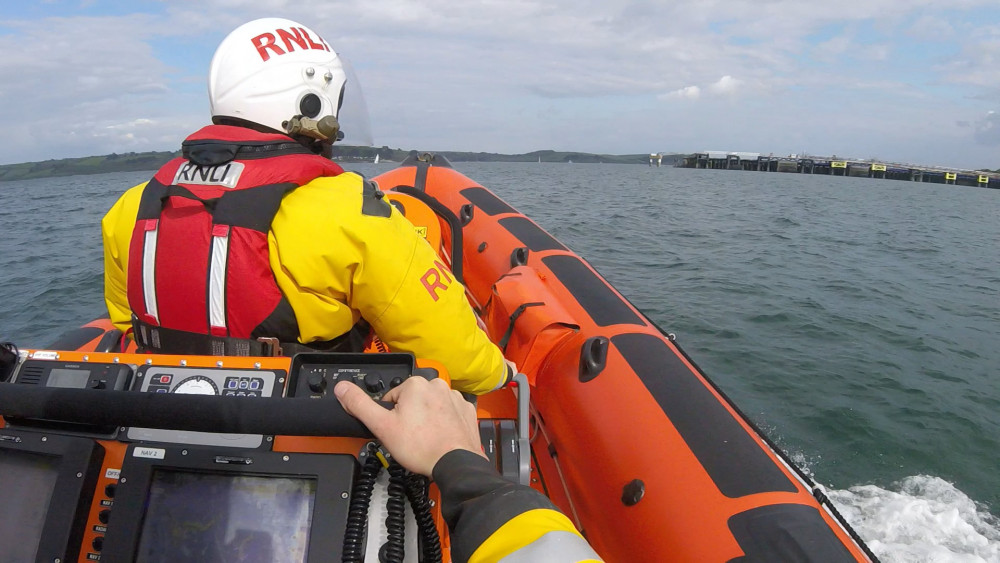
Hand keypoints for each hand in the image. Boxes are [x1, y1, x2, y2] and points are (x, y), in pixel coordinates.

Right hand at [334, 377, 485, 475]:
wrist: (455, 464)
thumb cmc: (421, 447)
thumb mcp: (382, 426)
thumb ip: (360, 405)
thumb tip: (342, 388)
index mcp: (415, 384)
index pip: (392, 398)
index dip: (391, 417)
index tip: (396, 430)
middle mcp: (437, 385)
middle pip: (412, 401)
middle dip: (409, 417)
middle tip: (410, 436)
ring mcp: (454, 397)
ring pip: (430, 406)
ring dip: (427, 419)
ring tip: (425, 438)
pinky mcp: (465, 410)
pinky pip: (449, 413)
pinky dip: (443, 423)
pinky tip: (440, 436)